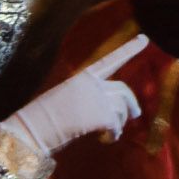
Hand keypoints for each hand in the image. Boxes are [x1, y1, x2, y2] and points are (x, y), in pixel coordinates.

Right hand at [0, 34, 149, 158]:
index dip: (129, 50)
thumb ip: (86, 99)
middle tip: (135, 115)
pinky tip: (107, 139)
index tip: (144, 39)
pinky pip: (117, 126)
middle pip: (124, 90)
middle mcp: (95, 84)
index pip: (111, 60)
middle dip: (132, 104)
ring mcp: (100, 99)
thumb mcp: (65, 98)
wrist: (34, 127)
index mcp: (83, 77)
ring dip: (119, 123)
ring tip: (110, 134)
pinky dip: (114, 135)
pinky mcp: (103, 115)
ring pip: (123, 109)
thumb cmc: (44, 116)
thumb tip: (103, 112)